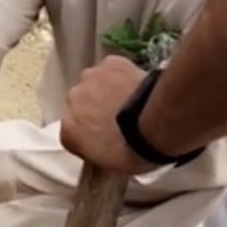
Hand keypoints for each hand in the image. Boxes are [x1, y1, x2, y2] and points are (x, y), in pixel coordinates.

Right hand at [61, 56, 150, 173]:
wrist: (157, 123)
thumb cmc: (135, 151)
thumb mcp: (109, 163)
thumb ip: (95, 149)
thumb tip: (101, 142)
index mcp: (68, 131)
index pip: (72, 133)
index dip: (88, 134)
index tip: (104, 138)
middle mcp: (72, 100)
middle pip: (80, 104)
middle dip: (94, 109)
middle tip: (117, 119)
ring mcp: (89, 78)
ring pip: (94, 83)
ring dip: (105, 90)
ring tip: (129, 101)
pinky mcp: (110, 63)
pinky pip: (112, 69)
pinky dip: (121, 76)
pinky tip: (135, 86)